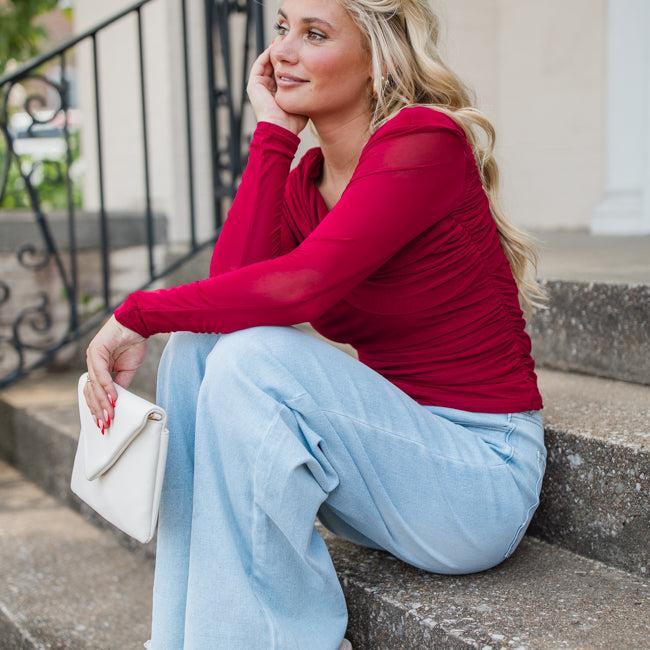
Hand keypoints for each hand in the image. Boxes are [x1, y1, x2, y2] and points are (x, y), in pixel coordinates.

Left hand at [84, 314, 147, 433]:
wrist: (138, 324)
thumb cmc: (133, 343)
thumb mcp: (128, 369)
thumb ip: (120, 383)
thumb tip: (117, 400)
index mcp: (98, 368)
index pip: (93, 391)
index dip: (97, 407)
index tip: (103, 421)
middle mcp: (92, 363)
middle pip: (91, 391)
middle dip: (98, 409)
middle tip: (105, 424)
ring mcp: (92, 357)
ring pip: (95, 385)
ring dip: (103, 402)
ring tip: (109, 415)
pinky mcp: (96, 351)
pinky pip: (101, 374)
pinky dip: (107, 387)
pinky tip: (113, 398)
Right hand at [246, 43, 308, 135]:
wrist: (280, 128)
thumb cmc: (293, 121)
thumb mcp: (302, 103)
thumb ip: (305, 93)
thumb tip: (318, 84)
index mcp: (277, 94)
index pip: (283, 74)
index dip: (291, 62)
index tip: (299, 52)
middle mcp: (267, 90)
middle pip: (274, 66)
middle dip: (282, 54)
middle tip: (291, 41)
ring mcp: (259, 87)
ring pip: (267, 63)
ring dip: (274, 51)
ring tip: (284, 40)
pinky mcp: (254, 84)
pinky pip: (260, 64)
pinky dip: (267, 55)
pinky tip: (276, 47)